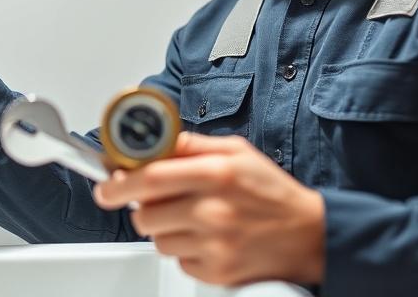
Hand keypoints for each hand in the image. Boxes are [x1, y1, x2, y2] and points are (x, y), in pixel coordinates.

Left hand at [93, 132, 325, 286]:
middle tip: (160, 201)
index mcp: (216, 174)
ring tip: (193, 219)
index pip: (149, 178)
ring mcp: (214, 245)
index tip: (107, 186)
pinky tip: (207, 239)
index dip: (119, 183)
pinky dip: (185, 251)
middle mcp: (213, 211)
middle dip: (144, 206)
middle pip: (145, 214)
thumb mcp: (236, 152)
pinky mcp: (217, 273)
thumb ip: (192, 146)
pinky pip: (177, 262)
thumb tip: (154, 144)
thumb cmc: (272, 191)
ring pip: (157, 240)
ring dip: (166, 229)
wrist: (310, 235)